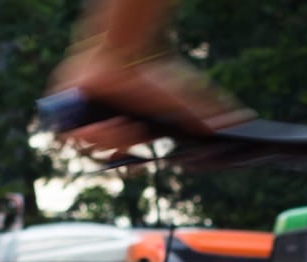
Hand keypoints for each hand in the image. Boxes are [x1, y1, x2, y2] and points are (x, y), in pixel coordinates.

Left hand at [48, 45, 249, 153]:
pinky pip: (67, 136)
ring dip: (106, 136)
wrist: (121, 51)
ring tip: (118, 118)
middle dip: (120, 145)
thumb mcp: (182, 100)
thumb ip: (209, 114)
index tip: (139, 162)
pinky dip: (82, 131)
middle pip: (106, 157)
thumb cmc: (150, 75)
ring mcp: (83, 126)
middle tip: (130, 129)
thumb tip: (243, 122)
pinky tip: (95, 118)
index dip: (129, 165)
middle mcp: (104, 135)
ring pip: (88, 148)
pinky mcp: (63, 116)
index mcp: (126, 138)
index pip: (125, 163)